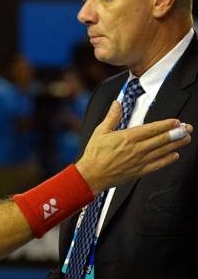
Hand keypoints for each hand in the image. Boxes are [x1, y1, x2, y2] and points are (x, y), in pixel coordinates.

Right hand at [76, 100, 192, 193]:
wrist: (91, 175)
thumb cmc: (94, 154)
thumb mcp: (100, 131)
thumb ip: (112, 117)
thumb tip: (117, 103)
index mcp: (127, 137)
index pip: (152, 129)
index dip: (166, 125)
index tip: (176, 122)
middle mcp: (136, 149)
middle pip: (161, 139)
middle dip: (177, 133)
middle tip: (188, 128)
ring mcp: (139, 161)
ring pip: (162, 151)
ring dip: (176, 144)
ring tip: (186, 139)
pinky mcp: (139, 171)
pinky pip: (157, 165)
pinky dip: (167, 160)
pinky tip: (175, 155)